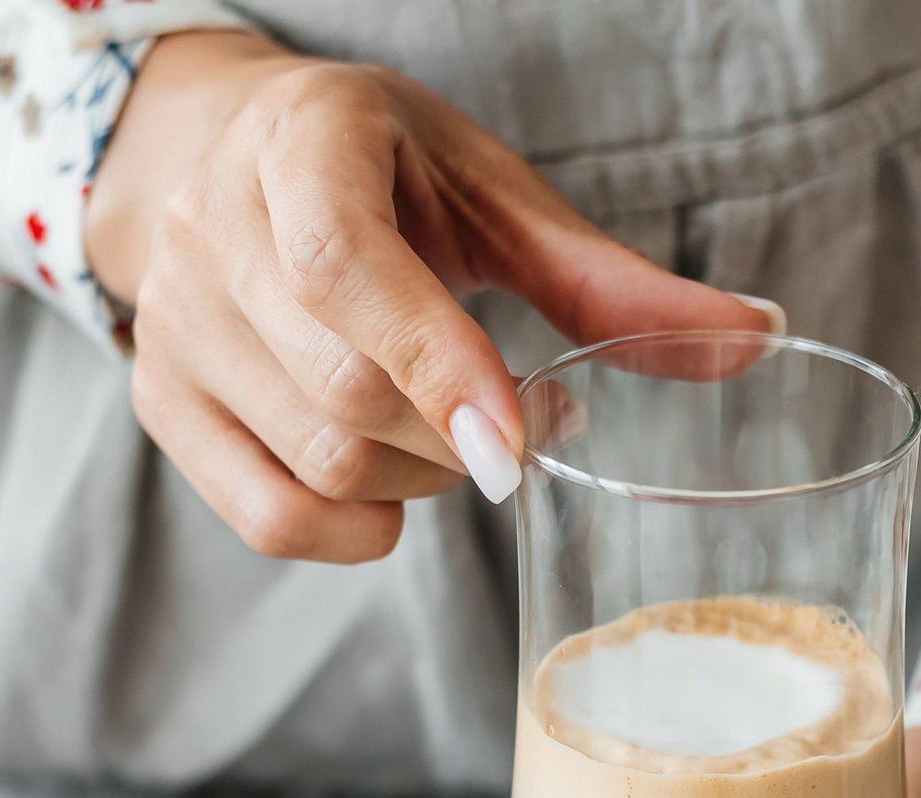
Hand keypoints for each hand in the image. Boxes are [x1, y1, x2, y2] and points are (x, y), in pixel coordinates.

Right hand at [84, 31, 772, 562]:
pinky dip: (353, 531)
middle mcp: (210, 227)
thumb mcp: (493, 194)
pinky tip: (400, 492)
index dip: (437, 367)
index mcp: (302, 143)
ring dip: (422, 480)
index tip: (524, 443)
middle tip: (523, 422)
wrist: (227, 154)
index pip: (342, 271)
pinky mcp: (162, 401)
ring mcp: (171, 323)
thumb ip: (610, 278)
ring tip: (465, 435)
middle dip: (460, 438)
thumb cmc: (386, 173)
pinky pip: (265, 516)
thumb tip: (758, 335)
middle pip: (341, 392)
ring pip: (315, 460)